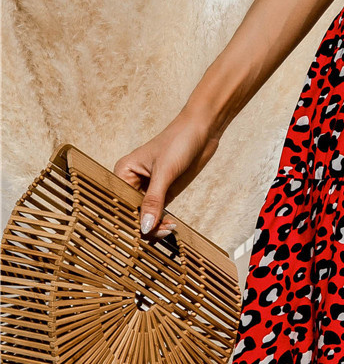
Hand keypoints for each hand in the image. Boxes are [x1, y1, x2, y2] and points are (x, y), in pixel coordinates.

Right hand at [113, 115, 221, 239]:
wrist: (203, 129)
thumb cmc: (179, 141)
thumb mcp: (165, 171)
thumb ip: (154, 201)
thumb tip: (145, 228)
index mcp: (123, 172)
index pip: (120, 204)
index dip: (127, 221)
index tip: (140, 234)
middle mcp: (132, 182)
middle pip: (131, 213)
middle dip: (143, 226)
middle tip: (162, 232)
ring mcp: (148, 189)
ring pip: (144, 217)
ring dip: (154, 227)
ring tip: (169, 228)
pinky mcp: (164, 193)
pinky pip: (157, 214)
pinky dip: (162, 223)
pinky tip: (171, 226)